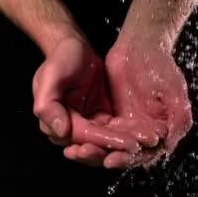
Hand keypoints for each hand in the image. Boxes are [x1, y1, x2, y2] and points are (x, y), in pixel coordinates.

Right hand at [32, 37, 142, 161]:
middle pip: (95, 145)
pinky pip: (115, 129)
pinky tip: (147, 133)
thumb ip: (48, 105)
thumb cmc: (60, 59)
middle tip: (140, 148)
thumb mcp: (51, 76)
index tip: (128, 144)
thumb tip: (61, 131)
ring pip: (107, 141)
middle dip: (118, 149)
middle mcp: (70, 129)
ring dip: (126, 144)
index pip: (83, 137)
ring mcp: (86, 124)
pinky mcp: (101, 118)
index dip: (104, 142)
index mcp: (54, 123)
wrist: (73, 47)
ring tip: (149, 143)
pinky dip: (129, 132)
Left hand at [64, 37, 192, 168]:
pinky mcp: (109, 116)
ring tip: (74, 151)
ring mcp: (125, 126)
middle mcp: (142, 134)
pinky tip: (72, 138)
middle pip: (120, 154)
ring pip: (106, 145)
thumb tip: (168, 146)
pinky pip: (95, 130)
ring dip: (91, 149)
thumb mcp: (175, 91)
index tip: (109, 160)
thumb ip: (179, 119)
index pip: (141, 154)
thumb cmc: (161, 67)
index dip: (125, 158)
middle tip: (85, 153)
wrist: (141, 46)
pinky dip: (85, 136)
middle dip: (101, 156)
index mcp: (160, 133)